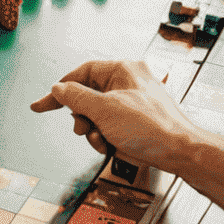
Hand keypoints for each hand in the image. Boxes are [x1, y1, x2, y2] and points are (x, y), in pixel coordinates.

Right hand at [29, 59, 196, 174]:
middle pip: (88, 96)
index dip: (59, 91)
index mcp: (123, 70)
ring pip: (98, 113)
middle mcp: (129, 81)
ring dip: (94, 131)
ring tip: (103, 142)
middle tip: (83, 130)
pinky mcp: (139, 119)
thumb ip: (75, 97)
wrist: (182, 153)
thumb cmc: (150, 128)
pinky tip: (113, 147)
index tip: (41, 106)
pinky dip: (107, 137)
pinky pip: (112, 124)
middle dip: (82, 117)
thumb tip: (58, 88)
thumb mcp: (103, 110)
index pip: (81, 73)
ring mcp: (135, 101)